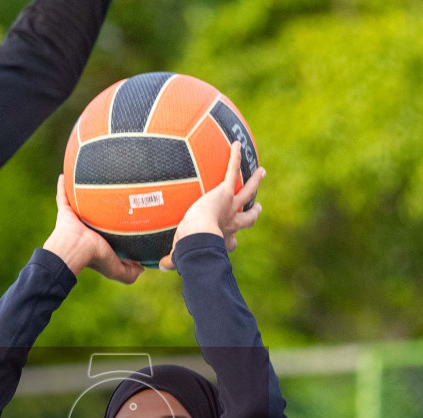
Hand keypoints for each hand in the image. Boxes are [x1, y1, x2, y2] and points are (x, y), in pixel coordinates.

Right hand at [43, 176, 143, 283]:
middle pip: (95, 215)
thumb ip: (130, 274)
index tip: (125, 217)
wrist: (75, 249)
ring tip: (90, 179)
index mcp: (98, 240)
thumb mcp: (116, 269)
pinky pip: (63, 196)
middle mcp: (87, 228)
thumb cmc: (95, 257)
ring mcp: (76, 219)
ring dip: (82, 194)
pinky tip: (65, 175)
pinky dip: (62, 187)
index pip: (108, 233)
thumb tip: (142, 269)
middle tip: (112, 194)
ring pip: (80, 204)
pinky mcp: (65, 212)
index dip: (115, 227)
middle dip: (101, 207)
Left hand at [159, 142, 262, 270]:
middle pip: (247, 219)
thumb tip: (161, 267)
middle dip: (253, 213)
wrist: (198, 236)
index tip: (233, 243)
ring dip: (255, 181)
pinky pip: (232, 171)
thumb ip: (172, 260)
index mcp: (221, 238)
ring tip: (262, 172)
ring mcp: (231, 206)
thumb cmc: (188, 248)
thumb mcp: (180, 254)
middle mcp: (230, 223)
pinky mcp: (225, 192)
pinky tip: (237, 144)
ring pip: (248, 191)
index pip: (230, 242)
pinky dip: (235, 157)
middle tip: (259, 207)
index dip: (232, 242)